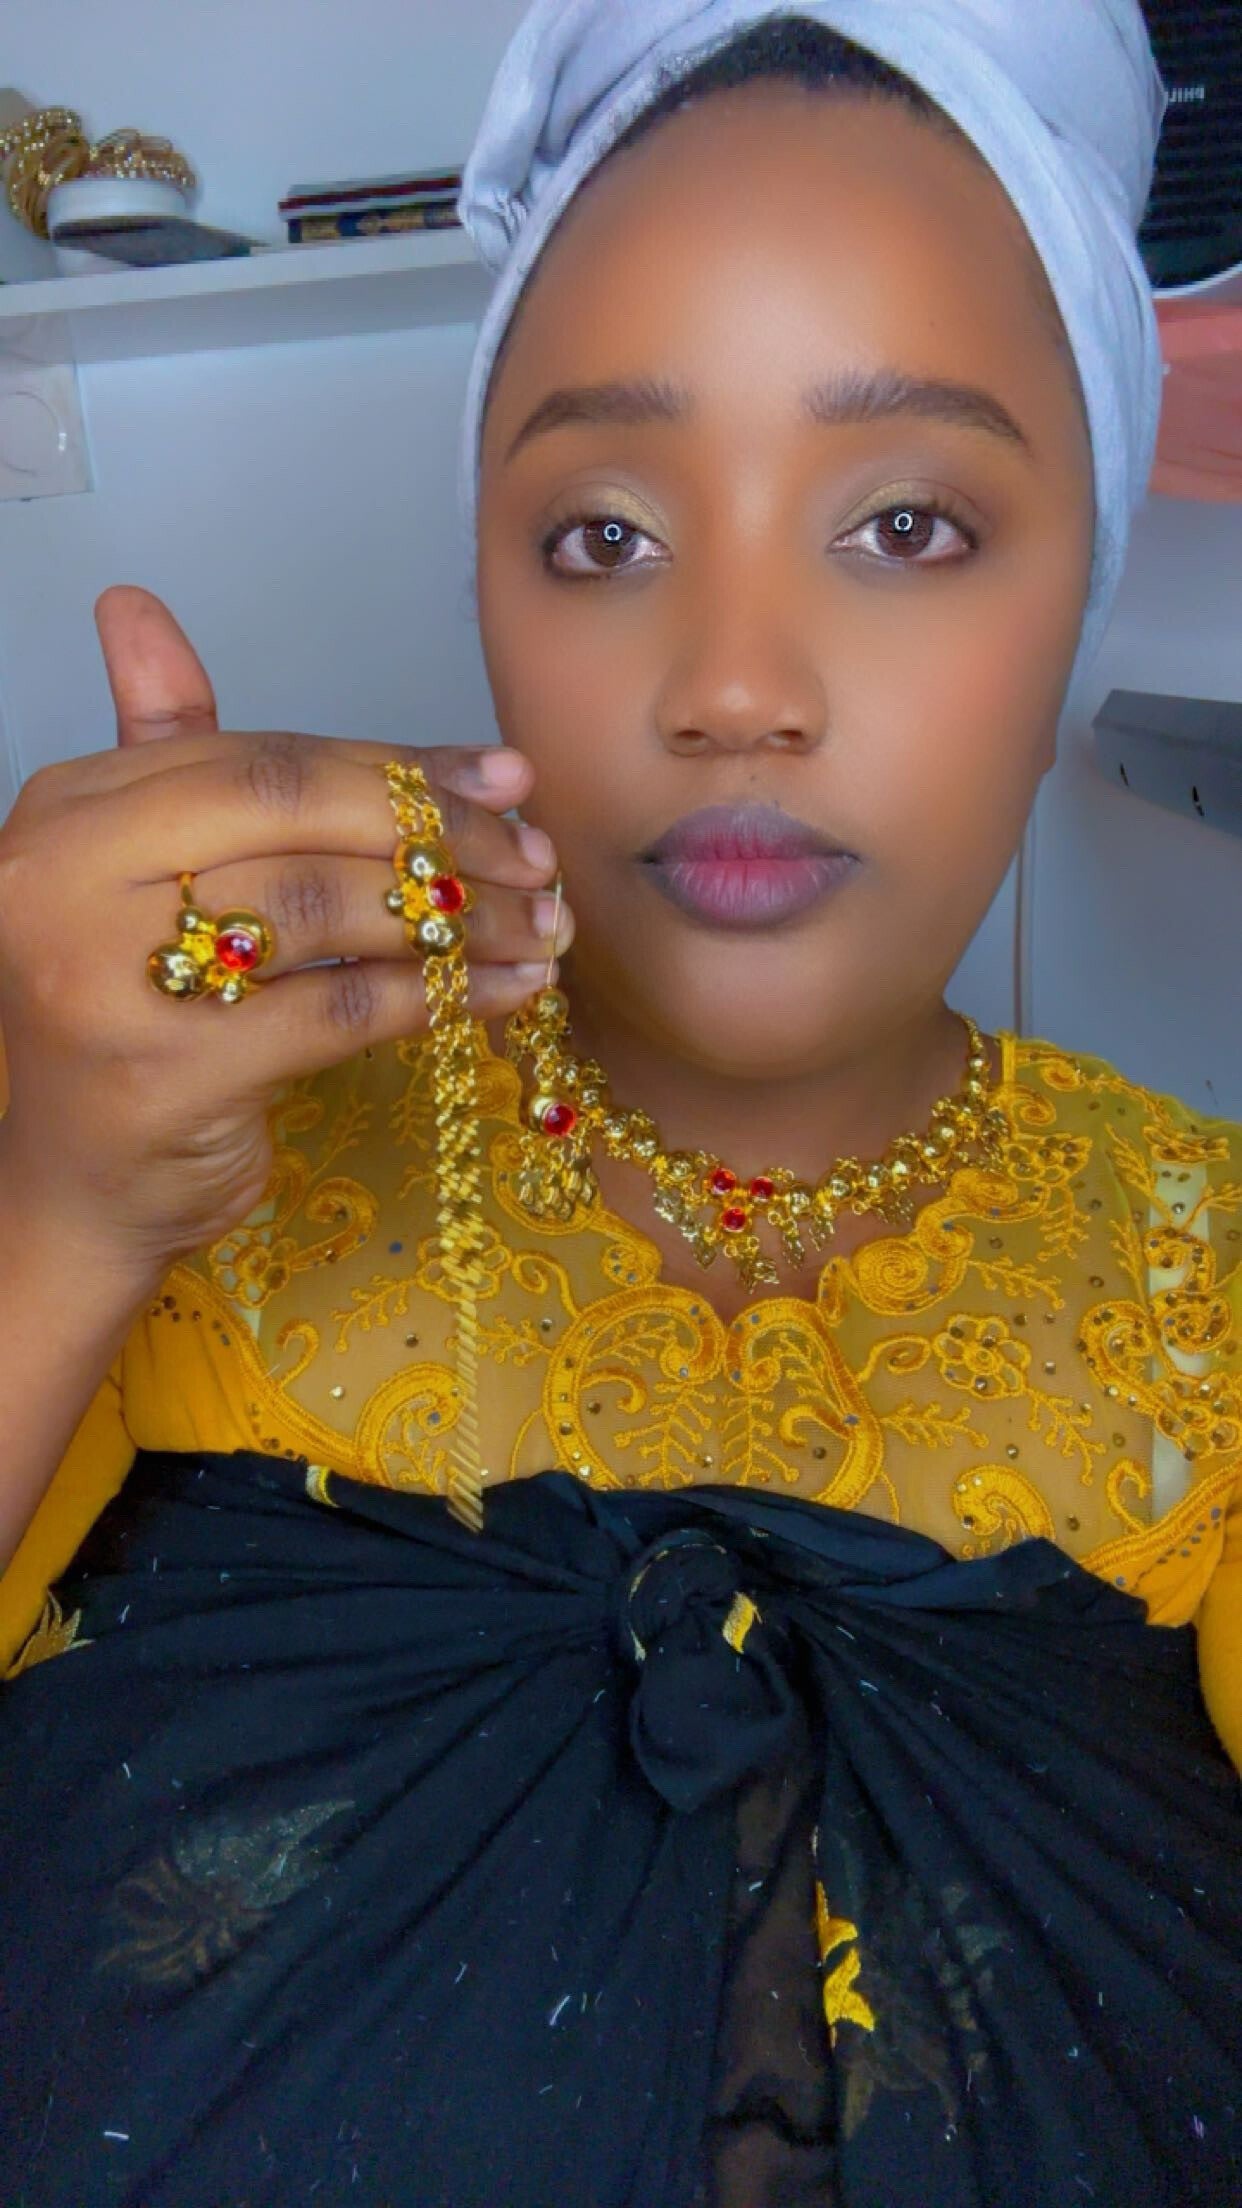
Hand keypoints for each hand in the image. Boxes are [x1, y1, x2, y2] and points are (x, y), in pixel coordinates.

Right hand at [0, 585, 568, 1277]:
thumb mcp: (126, 870)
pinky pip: (339, 1012)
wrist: (74, 1185)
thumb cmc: (121, 1015)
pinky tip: (504, 991)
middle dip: (440, 833)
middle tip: (537, 855)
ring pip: (329, 914)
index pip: (261, 760)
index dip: (395, 768)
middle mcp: (63, 882)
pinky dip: (437, 995)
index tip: (504, 778)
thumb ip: (159, 748)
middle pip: (299, 821)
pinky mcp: (167, 1077)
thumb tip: (135, 604)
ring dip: (459, 915)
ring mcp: (107, 983)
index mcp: (64, 812)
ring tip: (539, 923)